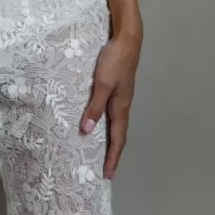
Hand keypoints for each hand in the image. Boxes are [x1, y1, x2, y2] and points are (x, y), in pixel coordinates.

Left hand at [80, 25, 141, 178]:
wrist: (127, 39)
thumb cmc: (114, 61)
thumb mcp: (102, 84)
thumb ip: (95, 106)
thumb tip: (87, 131)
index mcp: (121, 107)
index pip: (118, 138)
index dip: (113, 157)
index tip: (108, 175)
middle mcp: (123, 104)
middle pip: (119, 134)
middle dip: (113, 152)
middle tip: (106, 168)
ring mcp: (122, 95)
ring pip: (117, 123)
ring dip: (111, 138)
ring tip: (102, 150)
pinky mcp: (119, 86)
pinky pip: (113, 111)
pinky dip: (108, 122)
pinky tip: (100, 119)